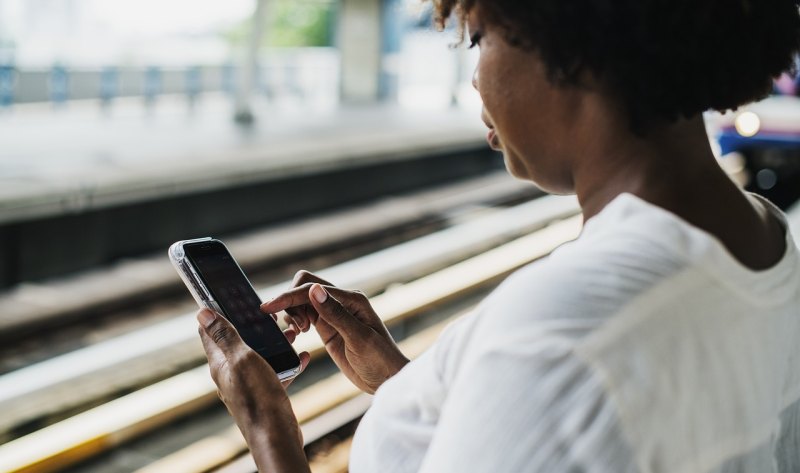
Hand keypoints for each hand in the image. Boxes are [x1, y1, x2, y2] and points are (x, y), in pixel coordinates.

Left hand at [196, 309, 310, 472]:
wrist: (276, 435)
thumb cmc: (257, 397)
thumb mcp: (241, 358)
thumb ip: (224, 336)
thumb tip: (201, 312)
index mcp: (220, 362)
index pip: (210, 331)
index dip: (216, 312)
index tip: (227, 296)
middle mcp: (231, 373)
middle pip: (238, 340)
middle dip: (253, 325)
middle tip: (270, 313)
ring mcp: (248, 383)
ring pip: (260, 354)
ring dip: (274, 341)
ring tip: (291, 332)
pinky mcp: (265, 393)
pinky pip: (276, 371)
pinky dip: (288, 362)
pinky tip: (301, 356)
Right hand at [261, 271, 408, 393]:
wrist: (386, 379)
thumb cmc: (380, 359)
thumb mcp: (358, 338)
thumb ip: (335, 315)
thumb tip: (314, 290)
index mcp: (351, 299)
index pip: (312, 289)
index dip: (288, 296)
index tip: (267, 308)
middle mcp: (342, 301)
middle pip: (305, 286)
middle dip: (290, 301)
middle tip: (296, 328)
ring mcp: (333, 314)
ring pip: (302, 300)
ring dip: (292, 312)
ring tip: (298, 332)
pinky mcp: (327, 327)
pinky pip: (305, 314)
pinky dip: (295, 320)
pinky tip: (298, 334)